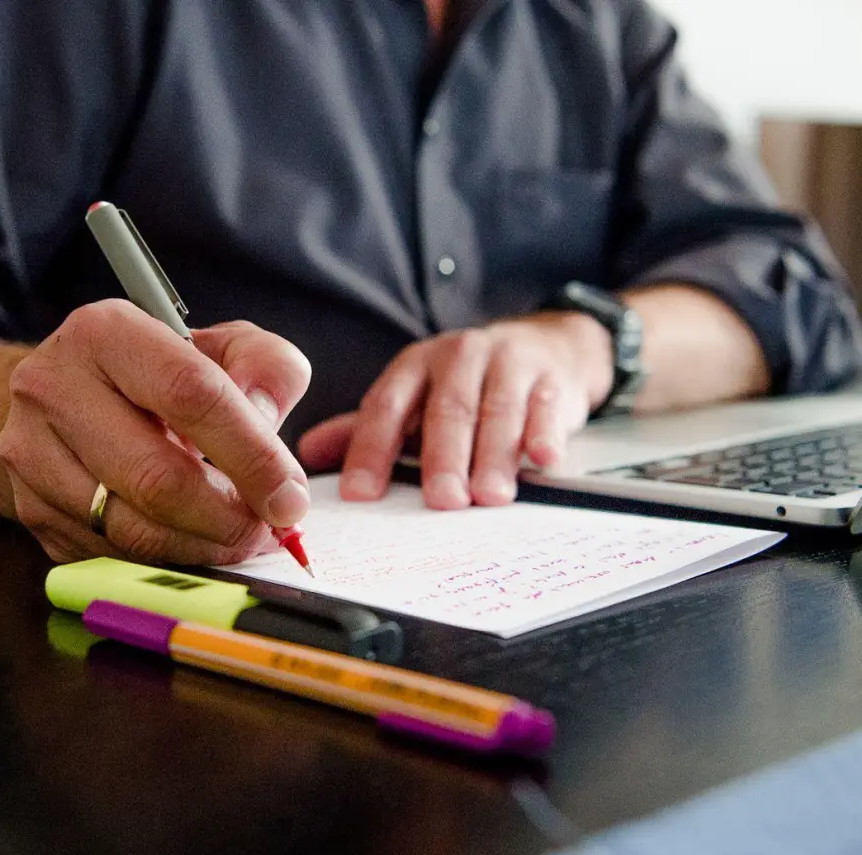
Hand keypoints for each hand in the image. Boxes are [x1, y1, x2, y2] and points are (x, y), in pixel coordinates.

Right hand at [0, 300, 311, 563]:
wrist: (61, 396)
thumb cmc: (156, 375)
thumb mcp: (221, 347)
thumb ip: (267, 368)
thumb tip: (268, 421)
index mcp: (105, 333)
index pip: (191, 396)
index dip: (252, 455)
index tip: (291, 498)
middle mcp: (53, 388)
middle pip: (157, 476)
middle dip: (229, 518)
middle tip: (269, 532)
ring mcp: (31, 453)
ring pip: (132, 528)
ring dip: (201, 546)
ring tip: (239, 538)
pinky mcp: (29, 508)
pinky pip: (110, 554)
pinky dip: (164, 559)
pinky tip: (192, 542)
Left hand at [298, 311, 610, 508]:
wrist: (547, 347)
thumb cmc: (470, 383)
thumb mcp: (415, 397)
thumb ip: (368, 428)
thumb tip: (308, 454)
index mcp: (416, 365)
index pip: (386, 406)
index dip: (370, 449)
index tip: (360, 494)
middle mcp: (459, 358)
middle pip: (448, 410)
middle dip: (442, 459)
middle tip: (440, 501)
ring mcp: (509, 365)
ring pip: (498, 411)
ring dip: (494, 456)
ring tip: (489, 496)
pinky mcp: (552, 379)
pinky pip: (548, 407)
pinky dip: (546, 434)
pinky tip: (543, 459)